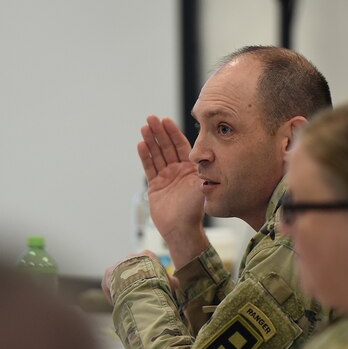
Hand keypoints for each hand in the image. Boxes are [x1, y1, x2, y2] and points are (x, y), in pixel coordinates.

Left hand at [102, 250, 179, 304]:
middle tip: (139, 295)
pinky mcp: (108, 272)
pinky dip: (113, 294)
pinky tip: (118, 303)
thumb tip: (175, 283)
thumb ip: (170, 281)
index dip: (152, 277)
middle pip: (134, 270)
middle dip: (136, 281)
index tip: (152, 287)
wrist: (138, 283)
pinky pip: (110, 284)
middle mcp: (132, 256)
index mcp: (147, 255)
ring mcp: (119, 263)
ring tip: (128, 300)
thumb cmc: (156, 283)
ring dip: (124, 287)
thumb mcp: (168, 282)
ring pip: (121, 276)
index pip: (150, 264)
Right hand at [137, 116, 208, 267]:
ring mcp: (166, 177)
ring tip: (144, 127)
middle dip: (159, 132)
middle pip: (167, 147)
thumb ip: (201, 170)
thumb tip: (207, 155)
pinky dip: (145, 156)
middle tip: (151, 118)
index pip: (181, 145)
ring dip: (150, 141)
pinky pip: (149, 168)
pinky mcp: (155, 186)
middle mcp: (178, 170)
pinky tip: (141, 144)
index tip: (166, 120)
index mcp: (191, 168)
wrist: (182, 230)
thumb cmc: (195, 211)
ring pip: (157, 155)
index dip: (173, 132)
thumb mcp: (202, 187)